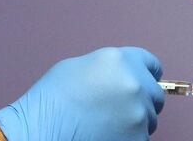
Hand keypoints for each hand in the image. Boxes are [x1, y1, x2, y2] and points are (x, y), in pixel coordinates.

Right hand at [0, 47, 164, 140]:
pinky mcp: (137, 137)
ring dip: (135, 121)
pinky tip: (107, 135)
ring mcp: (138, 112)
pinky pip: (141, 136)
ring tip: (106, 124)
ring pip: (149, 118)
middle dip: (142, 100)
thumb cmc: (52, 101)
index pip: (152, 65)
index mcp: (121, 60)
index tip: (144, 83)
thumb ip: (110, 68)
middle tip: (118, 110)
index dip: (147, 75)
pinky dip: (130, 137)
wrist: (38, 131)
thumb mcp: (80, 66)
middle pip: (154, 94)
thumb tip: (125, 75)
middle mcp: (134, 83)